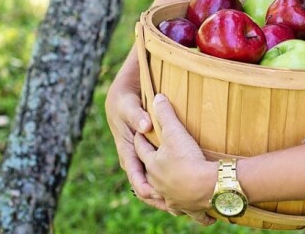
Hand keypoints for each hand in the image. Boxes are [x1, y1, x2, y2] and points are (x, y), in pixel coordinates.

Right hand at [104, 46, 165, 210]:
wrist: (121, 96)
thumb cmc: (124, 100)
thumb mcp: (128, 105)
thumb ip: (136, 114)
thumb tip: (144, 125)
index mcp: (126, 150)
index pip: (134, 173)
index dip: (144, 186)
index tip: (154, 195)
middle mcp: (133, 157)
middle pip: (144, 183)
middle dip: (157, 197)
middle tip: (173, 208)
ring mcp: (141, 156)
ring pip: (152, 180)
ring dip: (164, 193)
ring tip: (181, 206)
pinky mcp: (150, 153)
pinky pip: (159, 171)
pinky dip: (168, 182)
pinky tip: (183, 189)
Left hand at [135, 93, 216, 225]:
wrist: (209, 186)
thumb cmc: (189, 159)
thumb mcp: (176, 132)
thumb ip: (166, 114)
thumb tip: (158, 97)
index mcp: (152, 165)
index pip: (140, 150)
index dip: (140, 139)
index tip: (140, 133)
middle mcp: (158, 184)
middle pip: (146, 178)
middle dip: (144, 172)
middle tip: (146, 166)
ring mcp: (171, 198)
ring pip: (160, 199)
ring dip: (158, 196)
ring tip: (159, 193)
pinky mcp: (186, 208)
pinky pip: (182, 211)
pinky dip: (182, 210)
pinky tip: (183, 210)